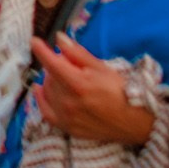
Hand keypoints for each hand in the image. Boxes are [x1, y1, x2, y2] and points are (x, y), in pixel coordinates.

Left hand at [30, 35, 154, 144]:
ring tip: (63, 77)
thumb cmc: (120, 91)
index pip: (51, 63)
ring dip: (51, 80)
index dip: (41, 50)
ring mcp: (68, 117)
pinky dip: (41, 99)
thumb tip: (59, 38)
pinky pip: (46, 112)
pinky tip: (41, 89)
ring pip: (48, 92)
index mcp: (79, 84)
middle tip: (67, 62)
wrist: (133, 122)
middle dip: (55, 65)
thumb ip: (77, 54)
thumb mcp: (101, 67)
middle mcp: (70, 102)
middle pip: (50, 77)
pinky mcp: (68, 128)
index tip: (34, 41)